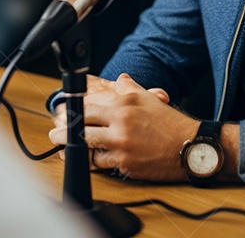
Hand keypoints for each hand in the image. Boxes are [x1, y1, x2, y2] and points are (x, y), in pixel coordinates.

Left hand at [49, 73, 190, 181]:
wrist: (190, 147)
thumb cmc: (171, 123)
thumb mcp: (149, 99)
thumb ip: (129, 88)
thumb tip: (119, 79)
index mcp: (124, 105)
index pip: (91, 106)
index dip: (74, 110)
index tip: (64, 112)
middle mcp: (120, 123)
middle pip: (82, 125)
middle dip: (64, 130)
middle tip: (54, 132)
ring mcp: (121, 145)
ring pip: (87, 146)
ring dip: (70, 147)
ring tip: (60, 148)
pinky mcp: (125, 164)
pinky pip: (101, 164)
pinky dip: (91, 162)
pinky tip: (82, 161)